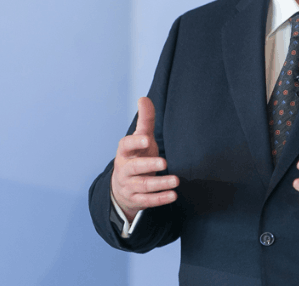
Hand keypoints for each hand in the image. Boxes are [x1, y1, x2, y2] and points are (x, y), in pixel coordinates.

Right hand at [111, 97, 178, 221]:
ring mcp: (129, 186)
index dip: (135, 142)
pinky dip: (160, 199)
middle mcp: (125, 169)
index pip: (126, 145)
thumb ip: (145, 120)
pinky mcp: (136, 199)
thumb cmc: (136, 156)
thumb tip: (144, 98)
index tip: (147, 139)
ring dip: (159, 184)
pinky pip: (148, 200)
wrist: (122, 186)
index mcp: (125, 152)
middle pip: (135, 168)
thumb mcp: (140, 139)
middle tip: (164, 163)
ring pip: (143, 186)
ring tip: (176, 181)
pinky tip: (173, 195)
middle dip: (149, 165)